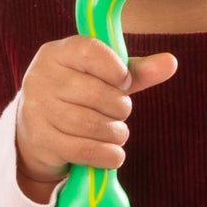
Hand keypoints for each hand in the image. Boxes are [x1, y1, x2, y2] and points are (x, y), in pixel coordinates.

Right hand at [14, 36, 176, 201]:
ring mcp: (38, 110)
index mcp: (57, 52)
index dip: (116, 69)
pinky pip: (84, 150)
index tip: (123, 81)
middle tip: (121, 111)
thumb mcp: (102, 77)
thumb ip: (135, 70)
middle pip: (95, 93)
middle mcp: (42, 77)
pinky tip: (114, 152)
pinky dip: (108, 154)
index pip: (91, 52)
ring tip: (117, 131)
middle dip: (119, 107)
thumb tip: (171, 62)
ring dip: (115, 132)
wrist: (36, 132)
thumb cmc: (78, 95)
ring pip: (91, 124)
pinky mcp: (41, 141)